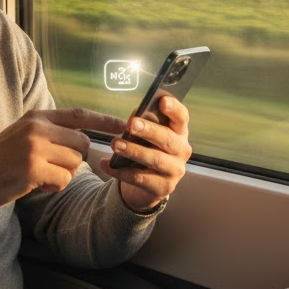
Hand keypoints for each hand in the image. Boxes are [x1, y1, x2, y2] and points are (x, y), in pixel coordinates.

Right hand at [0, 108, 123, 212]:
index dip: (104, 120)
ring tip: (39, 175)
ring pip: (74, 162)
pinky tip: (35, 184)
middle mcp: (37, 127)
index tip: (124, 125)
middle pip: (82, 143)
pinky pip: (63, 179)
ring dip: (63, 175)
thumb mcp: (23, 135)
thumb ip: (50, 132)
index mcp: (37, 116)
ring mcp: (34, 147)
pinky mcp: (32, 168)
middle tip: (54, 167)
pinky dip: (54, 186)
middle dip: (76, 159)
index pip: (80, 114)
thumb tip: (82, 139)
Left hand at [101, 96, 191, 212]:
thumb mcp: (148, 136)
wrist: (149, 184)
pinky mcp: (163, 188)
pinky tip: (106, 164)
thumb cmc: (148, 150)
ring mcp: (175, 171)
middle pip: (168, 139)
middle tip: (131, 124)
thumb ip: (144, 125)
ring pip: (155, 160)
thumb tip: (134, 117)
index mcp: (179, 132)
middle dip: (149, 130)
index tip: (162, 101)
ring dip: (134, 151)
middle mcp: (182, 151)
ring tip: (115, 144)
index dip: (174, 109)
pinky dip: (120, 171)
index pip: (182, 117)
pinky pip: (140, 179)